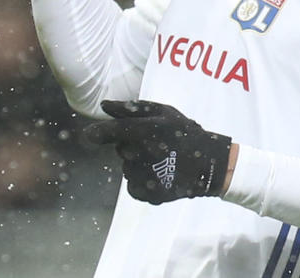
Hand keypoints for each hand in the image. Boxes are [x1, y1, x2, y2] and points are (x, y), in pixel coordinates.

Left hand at [85, 100, 232, 203]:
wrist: (209, 164)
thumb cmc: (185, 132)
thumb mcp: (163, 112)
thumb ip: (131, 108)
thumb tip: (104, 105)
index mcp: (146, 131)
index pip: (111, 132)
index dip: (98, 132)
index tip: (90, 134)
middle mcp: (142, 154)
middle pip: (121, 149)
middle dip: (131, 145)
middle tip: (154, 143)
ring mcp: (144, 176)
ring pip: (127, 167)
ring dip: (137, 162)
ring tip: (161, 159)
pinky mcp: (147, 194)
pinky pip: (132, 185)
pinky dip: (141, 180)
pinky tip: (159, 173)